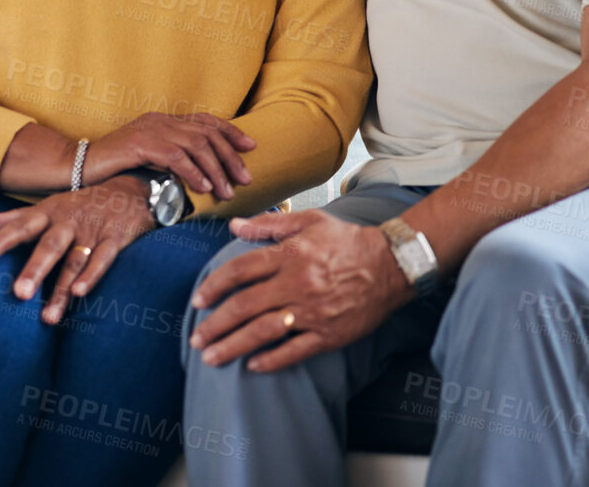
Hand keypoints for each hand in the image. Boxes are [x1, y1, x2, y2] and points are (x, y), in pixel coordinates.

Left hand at [0, 174, 155, 324]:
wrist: (129, 190)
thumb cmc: (79, 204)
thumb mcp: (48, 206)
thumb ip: (16, 217)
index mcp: (49, 213)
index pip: (22, 226)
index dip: (2, 238)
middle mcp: (69, 222)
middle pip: (49, 246)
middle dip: (35, 269)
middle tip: (18, 294)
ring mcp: (93, 231)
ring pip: (75, 260)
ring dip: (62, 289)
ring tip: (47, 318)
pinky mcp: (115, 239)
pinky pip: (103, 259)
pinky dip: (92, 275)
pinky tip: (80, 293)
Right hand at [86, 112, 256, 200]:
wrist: (80, 165)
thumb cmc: (115, 168)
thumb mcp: (149, 160)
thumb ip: (173, 160)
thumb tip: (205, 175)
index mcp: (164, 121)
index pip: (205, 121)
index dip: (230, 131)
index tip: (251, 146)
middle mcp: (160, 121)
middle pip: (206, 133)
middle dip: (230, 156)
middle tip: (245, 178)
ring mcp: (149, 130)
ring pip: (195, 146)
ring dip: (215, 169)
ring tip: (226, 190)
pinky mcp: (138, 144)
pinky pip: (174, 156)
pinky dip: (192, 172)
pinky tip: (202, 187)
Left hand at [187, 210, 414, 372]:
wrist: (391, 264)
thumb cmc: (348, 240)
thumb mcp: (309, 221)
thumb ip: (269, 225)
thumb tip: (234, 226)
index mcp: (289, 254)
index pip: (240, 271)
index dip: (214, 286)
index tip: (198, 300)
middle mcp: (296, 283)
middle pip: (245, 306)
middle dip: (215, 324)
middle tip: (196, 337)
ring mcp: (312, 311)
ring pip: (263, 331)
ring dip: (233, 346)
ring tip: (211, 357)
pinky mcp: (328, 333)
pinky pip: (295, 351)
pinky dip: (271, 360)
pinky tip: (252, 366)